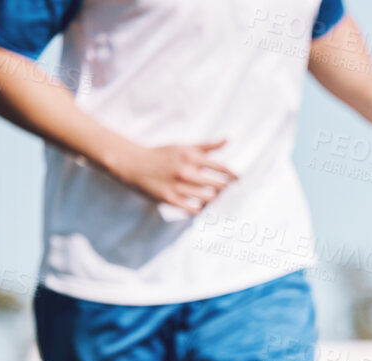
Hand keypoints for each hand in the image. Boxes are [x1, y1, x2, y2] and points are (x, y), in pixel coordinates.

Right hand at [107, 139, 236, 214]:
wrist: (133, 163)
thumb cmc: (162, 155)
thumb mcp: (183, 147)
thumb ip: (206, 146)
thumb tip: (227, 140)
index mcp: (191, 157)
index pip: (221, 168)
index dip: (233, 175)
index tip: (238, 180)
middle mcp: (186, 171)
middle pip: (218, 185)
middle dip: (224, 189)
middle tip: (225, 190)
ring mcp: (178, 186)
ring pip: (208, 198)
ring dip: (213, 199)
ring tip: (213, 198)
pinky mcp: (170, 199)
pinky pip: (193, 209)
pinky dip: (200, 209)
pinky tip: (199, 206)